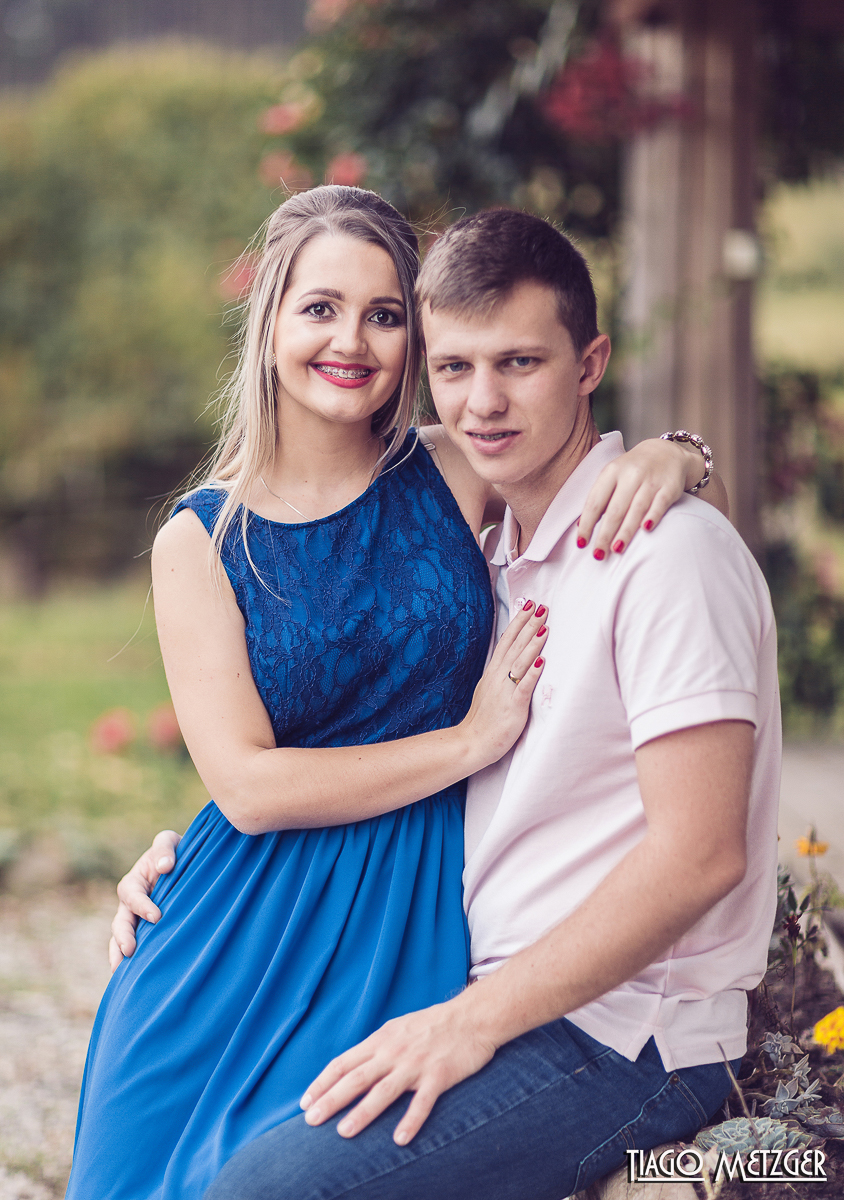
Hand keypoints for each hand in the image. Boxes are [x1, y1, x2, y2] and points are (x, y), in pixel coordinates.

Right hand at [108, 829, 181, 971]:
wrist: (187, 865)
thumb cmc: (177, 852)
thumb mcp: (170, 841)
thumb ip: (165, 848)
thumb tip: (164, 867)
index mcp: (134, 882)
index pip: (131, 895)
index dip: (142, 906)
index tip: (157, 917)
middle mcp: (130, 904)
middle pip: (119, 922)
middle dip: (122, 937)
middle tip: (129, 951)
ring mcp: (136, 921)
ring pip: (120, 939)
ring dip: (119, 954)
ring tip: (121, 972)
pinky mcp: (146, 933)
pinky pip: (134, 948)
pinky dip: (130, 963)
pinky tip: (133, 979)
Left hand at [300, 992, 495, 1144]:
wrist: (472, 1017)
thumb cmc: (432, 1025)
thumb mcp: (397, 1029)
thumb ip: (376, 1048)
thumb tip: (350, 1068)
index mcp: (381, 1040)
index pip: (343, 1062)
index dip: (322, 1083)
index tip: (305, 1103)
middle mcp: (394, 1051)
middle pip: (356, 1077)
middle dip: (331, 1099)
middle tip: (310, 1120)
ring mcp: (416, 1063)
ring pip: (384, 1091)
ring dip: (363, 1112)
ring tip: (344, 1132)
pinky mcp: (440, 1075)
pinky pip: (423, 1101)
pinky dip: (411, 1120)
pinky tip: (399, 1140)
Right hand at [459, 599, 547, 768]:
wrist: (471, 742)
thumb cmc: (483, 719)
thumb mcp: (488, 689)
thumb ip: (500, 674)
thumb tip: (509, 660)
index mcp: (493, 672)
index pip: (506, 641)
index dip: (518, 622)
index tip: (529, 605)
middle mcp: (498, 677)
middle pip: (515, 645)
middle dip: (528, 625)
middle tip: (541, 607)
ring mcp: (505, 691)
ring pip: (520, 662)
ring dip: (533, 643)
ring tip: (545, 627)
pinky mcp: (513, 707)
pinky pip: (524, 687)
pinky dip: (532, 673)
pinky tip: (542, 661)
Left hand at [577, 437, 703, 557]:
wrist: (665, 452)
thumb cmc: (632, 471)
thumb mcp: (612, 476)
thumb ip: (599, 498)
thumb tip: (582, 527)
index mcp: (611, 471)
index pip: (595, 501)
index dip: (587, 524)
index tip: (581, 544)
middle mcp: (630, 474)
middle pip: (615, 509)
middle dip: (605, 534)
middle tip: (598, 555)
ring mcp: (651, 480)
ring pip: (636, 509)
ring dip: (625, 531)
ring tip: (616, 549)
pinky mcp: (669, 487)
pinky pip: (660, 504)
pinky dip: (652, 516)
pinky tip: (645, 530)